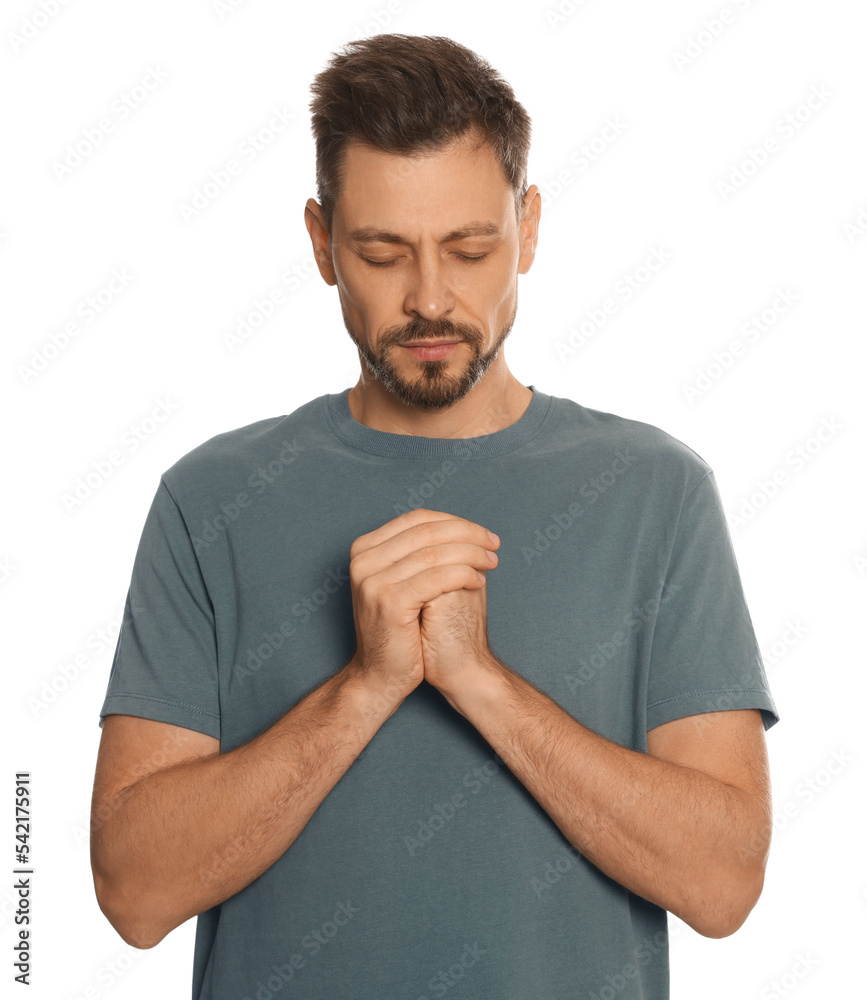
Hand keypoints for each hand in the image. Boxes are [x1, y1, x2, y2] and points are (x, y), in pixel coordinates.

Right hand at [346, 508, 497, 703]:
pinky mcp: (390, 601)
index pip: (417, 519)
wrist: (382, 675)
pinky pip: (438, 578)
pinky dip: (464, 574)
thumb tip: (459, 527)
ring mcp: (372, 580)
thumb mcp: (402, 581)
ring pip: (435, 553)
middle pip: (426, 532)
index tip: (483, 534)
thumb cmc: (400, 630)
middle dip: (468, 535)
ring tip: (491, 562)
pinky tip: (479, 580)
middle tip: (493, 545)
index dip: (455, 522)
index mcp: (364, 549)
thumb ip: (419, 553)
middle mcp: (362, 560)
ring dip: (471, 554)